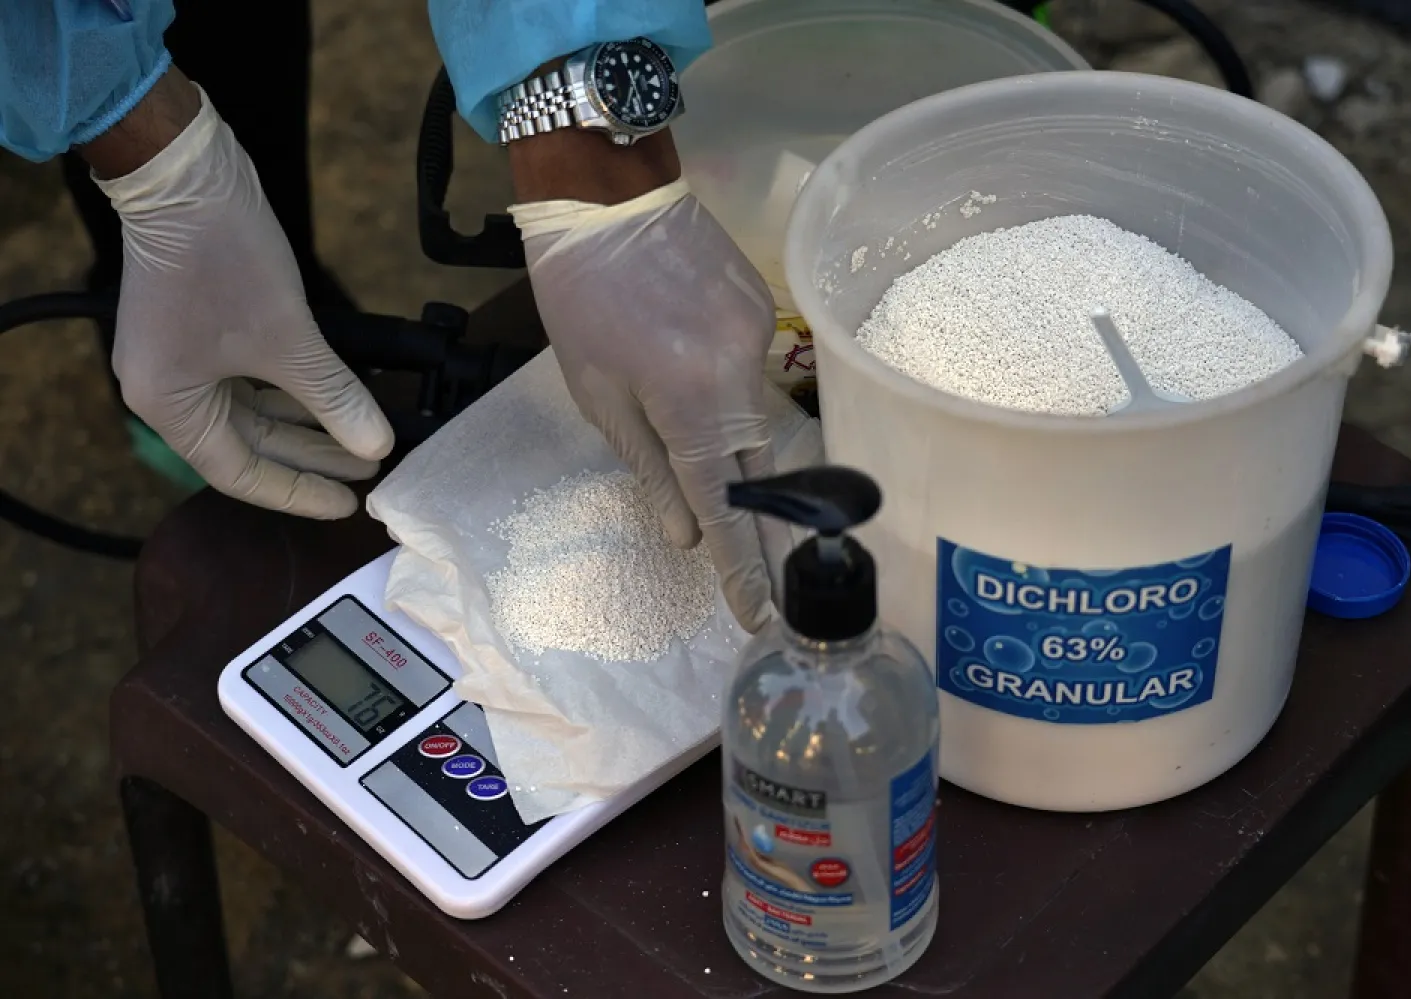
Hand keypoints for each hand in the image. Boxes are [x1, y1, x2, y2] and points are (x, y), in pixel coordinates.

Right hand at [85, 72, 392, 517]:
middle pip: (249, 444)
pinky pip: (251, 378)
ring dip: (308, 424)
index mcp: (170, 405)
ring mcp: (182, 357)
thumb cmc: (223, 256)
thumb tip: (375, 446)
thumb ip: (333, 398)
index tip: (348, 504)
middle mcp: (167, 389)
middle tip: (370, 469)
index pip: (239, 473)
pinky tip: (334, 399)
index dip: (298, 492)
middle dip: (313, 457)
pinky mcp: (201, 328)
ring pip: (254, 410)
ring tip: (363, 438)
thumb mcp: (288, 338)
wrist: (184, 172)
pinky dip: (293, 391)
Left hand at [515, 182, 783, 631]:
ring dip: (741, 461)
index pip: (724, 506)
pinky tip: (697, 384)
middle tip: (770, 585)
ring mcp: (761, 341)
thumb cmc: (581, 298)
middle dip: (764, 533)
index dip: (741, 566)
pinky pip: (753, 379)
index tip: (757, 614)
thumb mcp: (597, 394)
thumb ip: (649, 467)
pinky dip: (731, 402)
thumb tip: (687, 535)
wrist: (609, 192)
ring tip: (723, 486)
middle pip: (762, 473)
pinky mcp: (764, 313)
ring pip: (759, 424)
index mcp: (691, 403)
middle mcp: (741, 377)